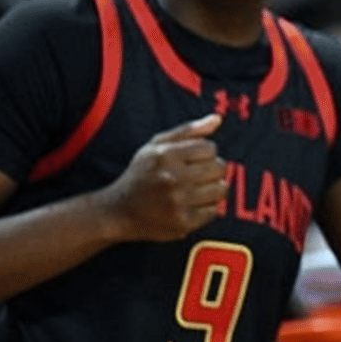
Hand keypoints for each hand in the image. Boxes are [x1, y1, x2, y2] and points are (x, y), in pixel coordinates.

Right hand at [99, 113, 226, 241]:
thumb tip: (217, 119)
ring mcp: (179, 202)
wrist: (119, 211)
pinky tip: (190, 205)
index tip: (194, 160)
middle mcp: (172, 178)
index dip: (206, 153)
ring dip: (213, 189)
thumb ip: (188, 131)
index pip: (210, 148)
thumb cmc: (141, 174)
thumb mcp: (156, 145)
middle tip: (196, 175)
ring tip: (196, 190)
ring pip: (221, 190)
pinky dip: (207, 207)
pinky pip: (214, 210)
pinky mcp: (184, 222)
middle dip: (212, 170)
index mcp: (166, 155)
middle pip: (220, 168)